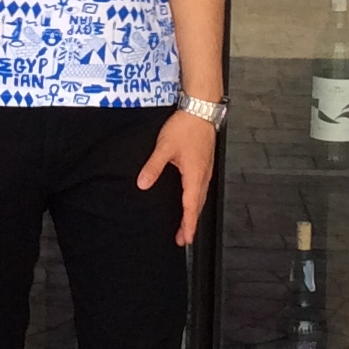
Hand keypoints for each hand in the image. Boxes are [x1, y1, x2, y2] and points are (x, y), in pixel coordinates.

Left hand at [135, 111, 217, 247]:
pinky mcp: (205, 163)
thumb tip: (142, 184)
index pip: (190, 206)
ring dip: (193, 212)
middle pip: (197, 205)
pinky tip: (190, 199)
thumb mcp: (164, 146)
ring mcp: (206, 170)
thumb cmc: (186, 126)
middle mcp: (203, 175)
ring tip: (186, 224)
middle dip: (190, 223)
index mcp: (194, 175)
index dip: (188, 224)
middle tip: (182, 238)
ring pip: (201, 197)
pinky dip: (196, 200)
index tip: (185, 239)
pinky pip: (202, 188)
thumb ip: (153, 167)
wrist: (201, 109)